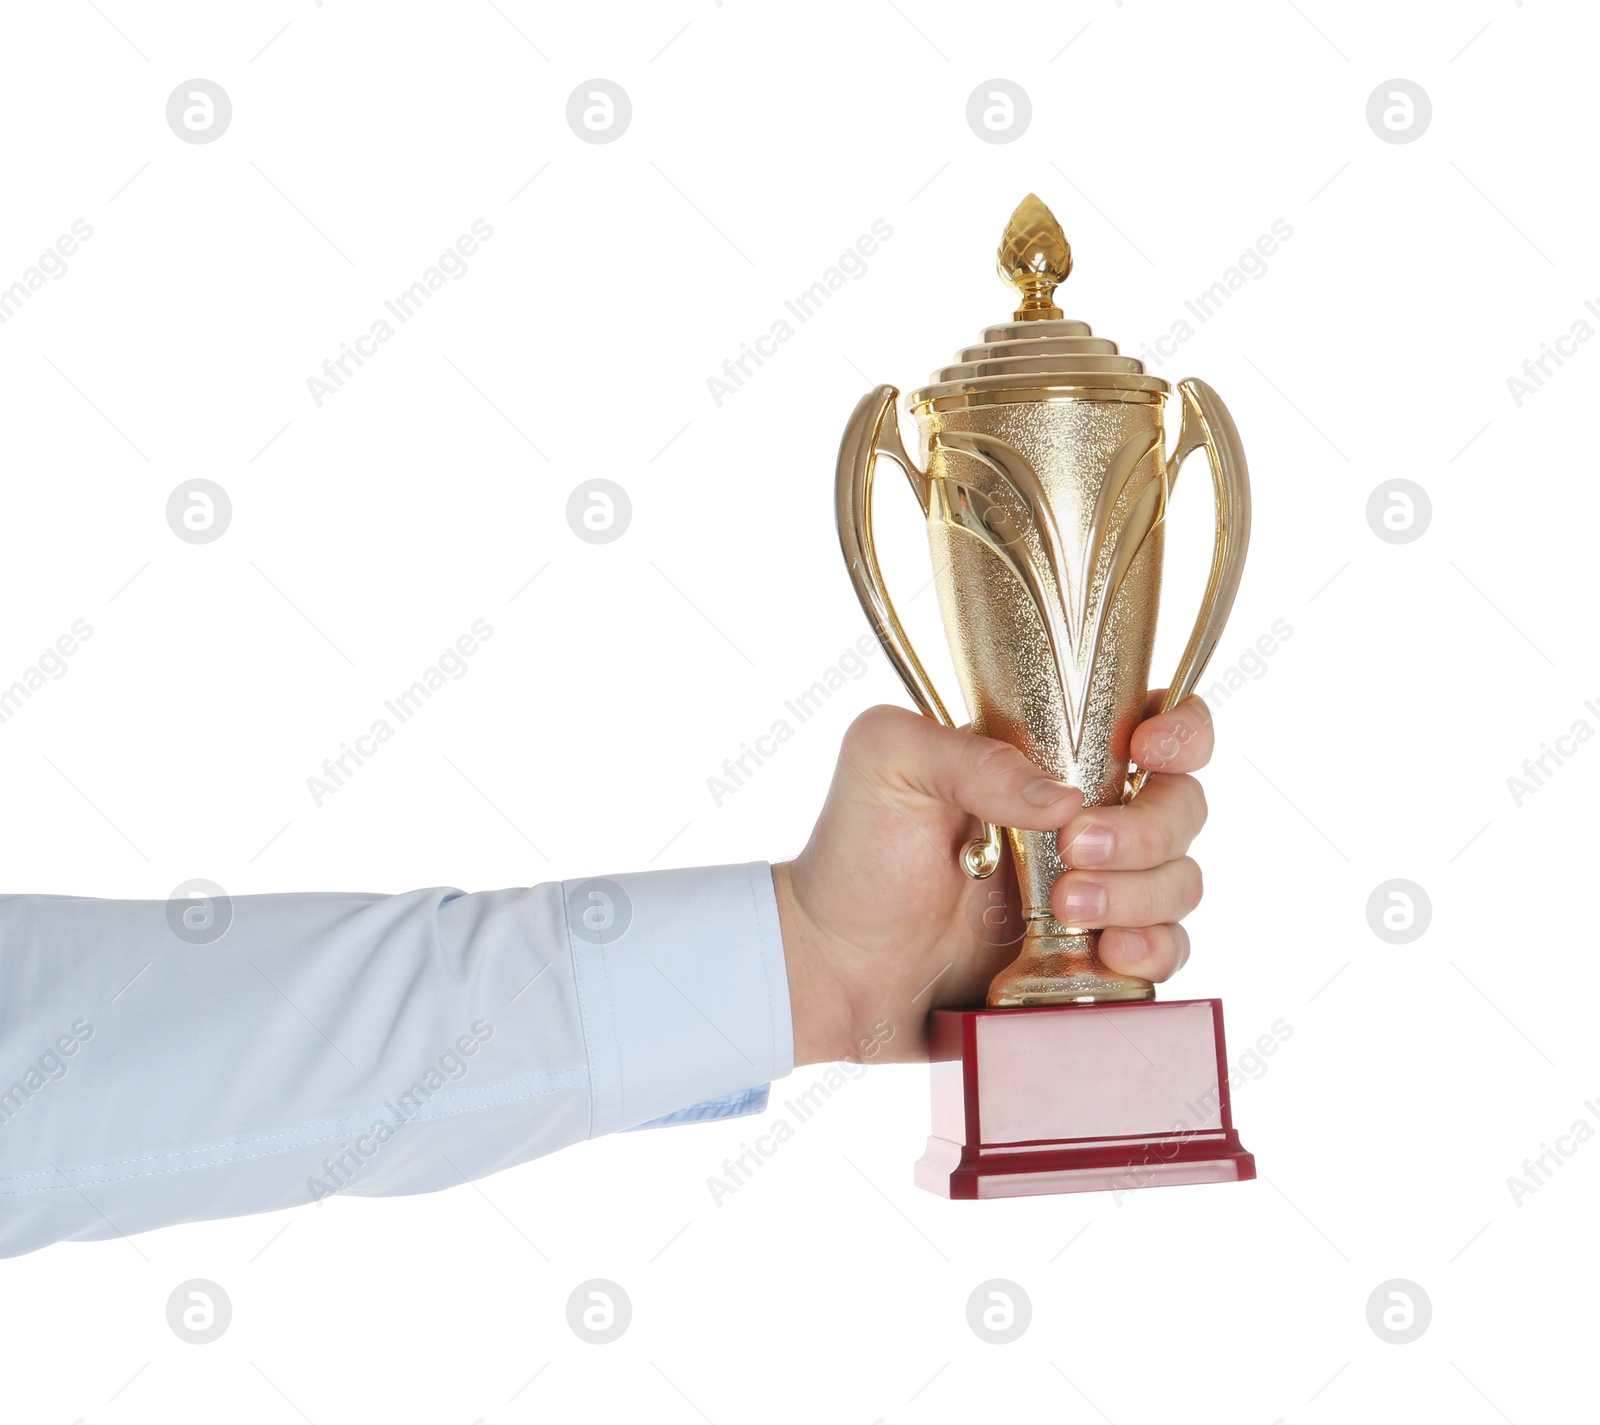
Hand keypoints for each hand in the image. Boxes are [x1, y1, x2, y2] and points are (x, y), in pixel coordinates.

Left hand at [774, 694, 1213, 1065]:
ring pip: (1181, 881)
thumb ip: (968, 754)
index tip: (1150, 753)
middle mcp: (1085, 820)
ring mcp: (1097, 893)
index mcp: (1048, 758)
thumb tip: (1063, 797)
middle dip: (1145, 829)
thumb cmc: (855, 852)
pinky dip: (1153, 950)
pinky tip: (1106, 955)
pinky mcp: (1092, 962)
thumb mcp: (888, 763)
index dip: (1180, 731)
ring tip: (1066, 909)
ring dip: (1140, 893)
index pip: (1150, 719)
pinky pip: (1166, 954)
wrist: (832, 966)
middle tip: (1072, 852)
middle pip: (1182, 807)